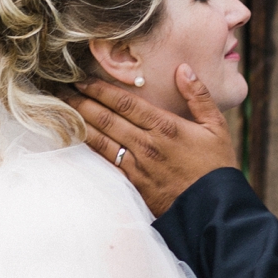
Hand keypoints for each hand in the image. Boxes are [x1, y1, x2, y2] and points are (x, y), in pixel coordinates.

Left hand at [71, 64, 239, 215]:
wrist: (214, 209)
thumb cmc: (217, 167)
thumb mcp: (216, 126)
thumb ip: (199, 95)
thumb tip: (183, 68)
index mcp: (166, 126)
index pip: (125, 102)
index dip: (100, 88)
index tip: (82, 77)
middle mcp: (147, 144)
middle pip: (106, 117)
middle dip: (81, 100)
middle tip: (60, 86)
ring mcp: (138, 165)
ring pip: (101, 138)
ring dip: (79, 120)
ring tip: (61, 107)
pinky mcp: (133, 183)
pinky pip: (105, 160)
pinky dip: (89, 146)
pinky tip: (77, 136)